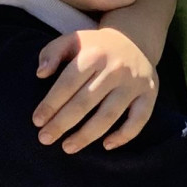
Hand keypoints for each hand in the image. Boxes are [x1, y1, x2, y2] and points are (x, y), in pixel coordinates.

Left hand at [33, 27, 159, 152]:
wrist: (136, 38)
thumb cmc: (96, 46)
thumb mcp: (72, 40)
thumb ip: (51, 53)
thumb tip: (41, 74)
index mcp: (94, 54)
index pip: (68, 83)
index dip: (51, 104)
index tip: (37, 121)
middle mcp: (116, 69)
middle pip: (85, 102)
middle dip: (62, 123)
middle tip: (45, 138)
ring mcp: (134, 83)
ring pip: (109, 115)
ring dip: (87, 135)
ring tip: (68, 147)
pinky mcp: (150, 93)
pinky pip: (139, 119)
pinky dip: (124, 135)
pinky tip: (106, 145)